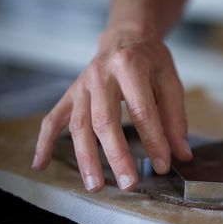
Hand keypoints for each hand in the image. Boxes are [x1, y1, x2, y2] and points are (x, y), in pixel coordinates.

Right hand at [32, 27, 192, 191]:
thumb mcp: (169, 80)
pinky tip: (41, 164)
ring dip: (85, 158)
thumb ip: (175, 117)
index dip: (154, 141)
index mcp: (129, 66)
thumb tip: (181, 154)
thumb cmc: (149, 59)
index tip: (163, 165)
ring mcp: (81, 86)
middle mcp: (100, 75)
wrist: (124, 37)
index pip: (142, 111)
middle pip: (104, 120)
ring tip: (95, 185)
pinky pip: (53, 119)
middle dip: (116, 155)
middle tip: (128, 183)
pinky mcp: (70, 94)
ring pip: (79, 125)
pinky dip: (45, 142)